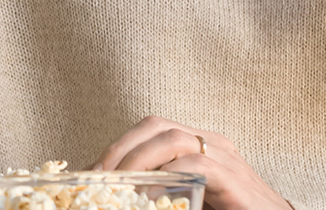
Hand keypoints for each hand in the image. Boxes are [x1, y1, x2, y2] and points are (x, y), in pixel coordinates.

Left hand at [95, 115, 291, 209]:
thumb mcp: (192, 200)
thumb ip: (167, 193)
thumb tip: (127, 198)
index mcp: (197, 143)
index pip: (150, 129)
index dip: (119, 147)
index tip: (92, 173)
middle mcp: (210, 142)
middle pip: (155, 126)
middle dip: (120, 149)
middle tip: (96, 177)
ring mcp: (223, 156)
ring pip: (171, 139)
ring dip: (137, 160)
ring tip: (117, 184)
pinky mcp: (233, 178)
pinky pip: (195, 166)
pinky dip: (167, 178)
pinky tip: (150, 196)